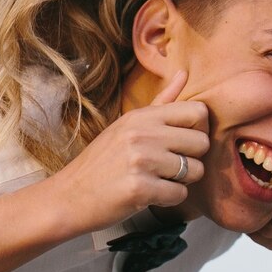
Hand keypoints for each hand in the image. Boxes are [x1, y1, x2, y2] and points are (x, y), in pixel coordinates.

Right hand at [51, 70, 209, 235]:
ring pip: (196, 171)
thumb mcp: (126, 125)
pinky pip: (180, 194)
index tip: (182, 142)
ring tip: (156, 180)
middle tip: (168, 167)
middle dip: (192, 159)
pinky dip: (168, 199)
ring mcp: (141, 161)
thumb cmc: (102, 162)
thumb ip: (161, 102)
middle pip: (202, 142)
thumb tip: (184, 73)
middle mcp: (142, 134)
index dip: (198, 129)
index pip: (197, 111)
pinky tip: (149, 195)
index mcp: (141, 116)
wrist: (70, 195)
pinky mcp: (140, 189)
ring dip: (181, 181)